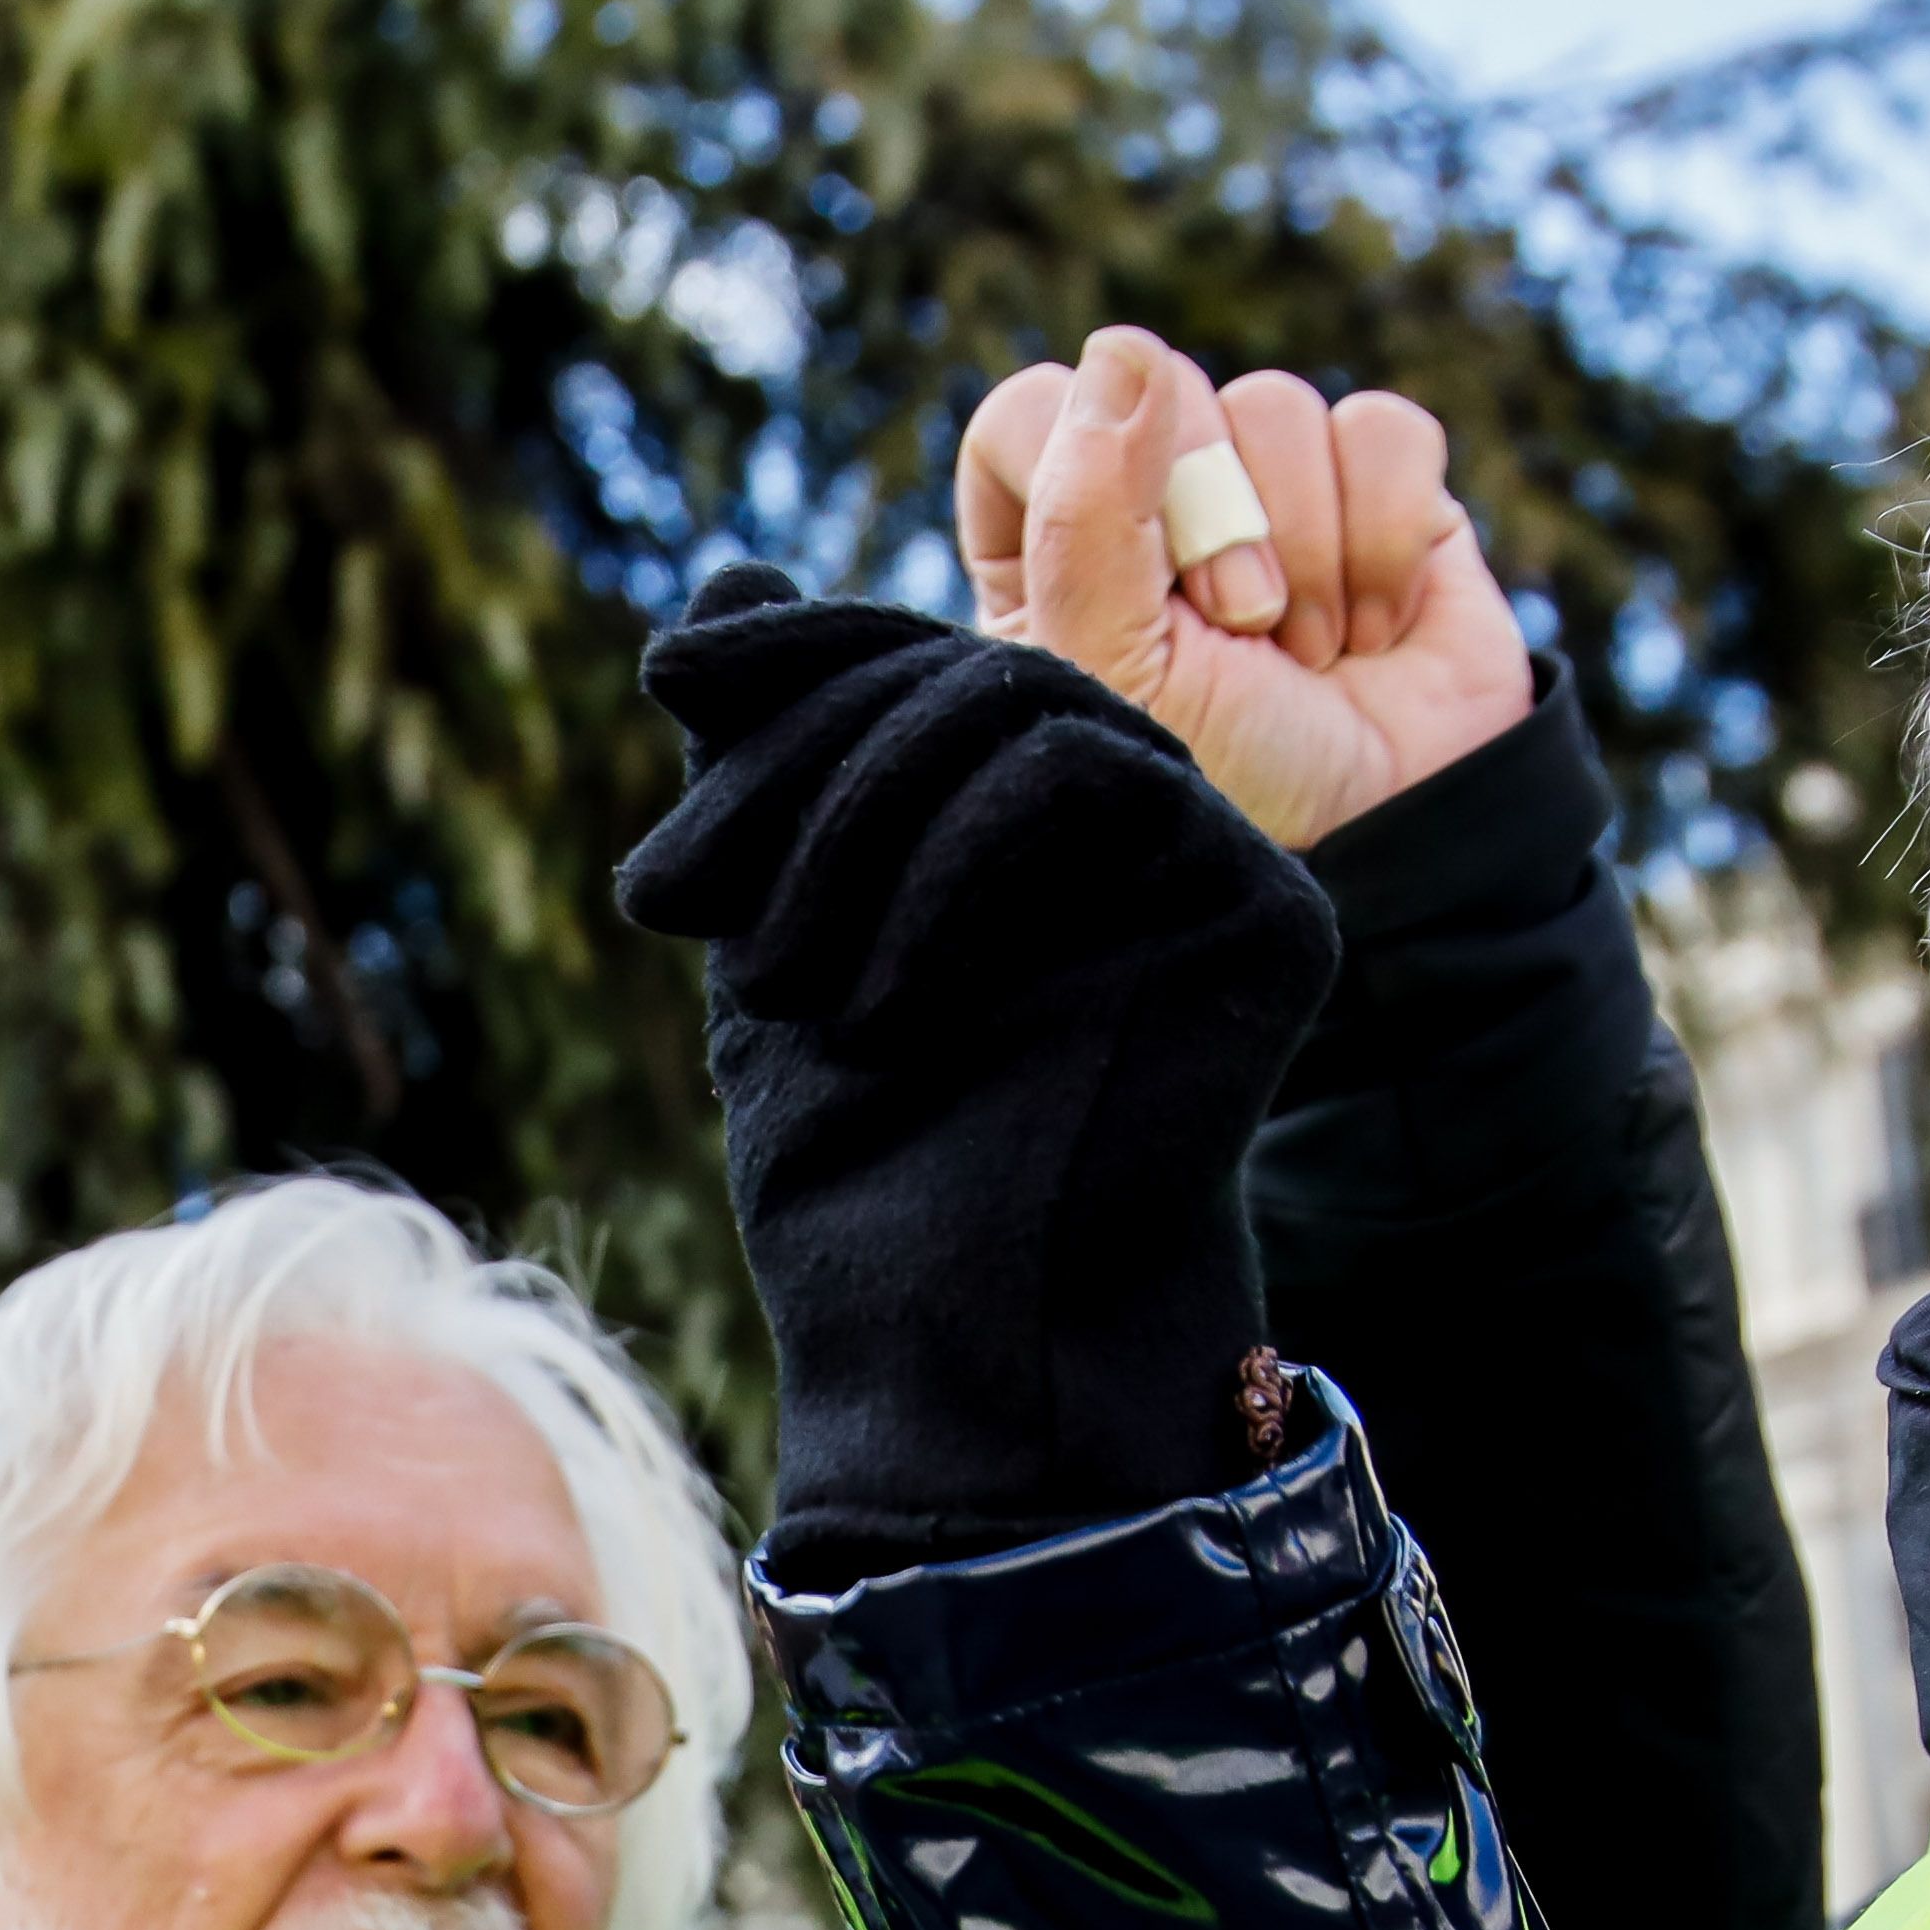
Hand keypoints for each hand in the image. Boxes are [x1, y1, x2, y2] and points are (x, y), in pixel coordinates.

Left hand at [614, 575, 1334, 1579]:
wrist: (951, 1340)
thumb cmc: (860, 1170)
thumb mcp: (773, 935)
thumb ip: (766, 767)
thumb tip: (717, 588)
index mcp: (1025, 814)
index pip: (918, 660)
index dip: (796, 653)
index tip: (668, 681)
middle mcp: (1132, 817)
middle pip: (963, 672)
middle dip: (796, 762)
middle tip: (671, 890)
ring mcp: (1209, 857)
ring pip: (1025, 706)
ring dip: (854, 819)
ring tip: (770, 979)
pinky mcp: (1262, 908)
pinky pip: (1100, 782)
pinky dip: (957, 859)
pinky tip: (877, 996)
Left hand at [957, 331, 1528, 852]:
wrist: (1385, 845)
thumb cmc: (1219, 786)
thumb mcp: (1116, 669)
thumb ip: (1086, 511)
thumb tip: (1127, 351)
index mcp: (1047, 552)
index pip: (1029, 415)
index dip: (1087, 468)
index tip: (1142, 581)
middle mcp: (1151, 508)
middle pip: (1164, 389)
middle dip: (1216, 517)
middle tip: (1243, 629)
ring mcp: (1270, 492)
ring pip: (1278, 404)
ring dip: (1307, 550)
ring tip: (1307, 656)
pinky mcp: (1381, 493)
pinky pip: (1384, 428)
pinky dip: (1388, 534)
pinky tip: (1377, 627)